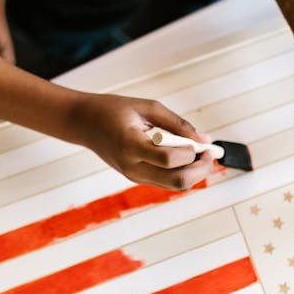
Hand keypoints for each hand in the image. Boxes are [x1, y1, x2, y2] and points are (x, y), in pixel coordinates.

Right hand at [70, 93, 213, 189]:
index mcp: (131, 145)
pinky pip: (167, 182)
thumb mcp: (147, 107)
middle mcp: (132, 167)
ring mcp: (134, 176)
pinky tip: (186, 156)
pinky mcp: (137, 178)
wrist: (84, 123)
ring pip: (175, 186)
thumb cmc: (115, 110)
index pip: (169, 159)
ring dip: (194, 172)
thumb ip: (177, 124)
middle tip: (208, 153)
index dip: (190, 152)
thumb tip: (205, 139)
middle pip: (177, 181)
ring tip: (198, 153)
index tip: (200, 141)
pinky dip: (182, 172)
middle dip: (200, 169)